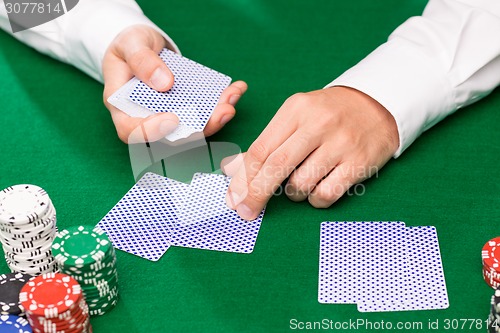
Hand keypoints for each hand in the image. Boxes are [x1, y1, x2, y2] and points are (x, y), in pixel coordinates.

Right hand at [102, 24, 246, 142]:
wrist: (142, 45)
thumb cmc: (129, 46)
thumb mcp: (131, 44)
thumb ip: (142, 62)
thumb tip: (165, 83)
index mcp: (122, 109)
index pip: (131, 132)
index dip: (152, 131)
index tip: (173, 119)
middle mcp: (145, 120)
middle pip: (171, 136)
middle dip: (201, 127)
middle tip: (224, 111)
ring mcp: (166, 118)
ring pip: (192, 128)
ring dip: (217, 118)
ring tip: (232, 98)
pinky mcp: (184, 111)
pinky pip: (203, 114)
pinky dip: (220, 103)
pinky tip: (236, 89)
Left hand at [224, 86, 399, 219]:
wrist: (377, 106)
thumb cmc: (327, 116)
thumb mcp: (296, 117)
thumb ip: (266, 142)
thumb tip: (232, 169)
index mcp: (296, 109)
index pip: (260, 149)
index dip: (242, 178)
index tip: (233, 197)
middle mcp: (317, 124)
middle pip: (276, 167)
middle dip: (256, 194)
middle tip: (246, 211)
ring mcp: (340, 143)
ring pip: (300, 184)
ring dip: (293, 194)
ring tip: (301, 183)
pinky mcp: (359, 163)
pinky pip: (325, 195)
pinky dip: (314, 200)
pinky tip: (317, 190)